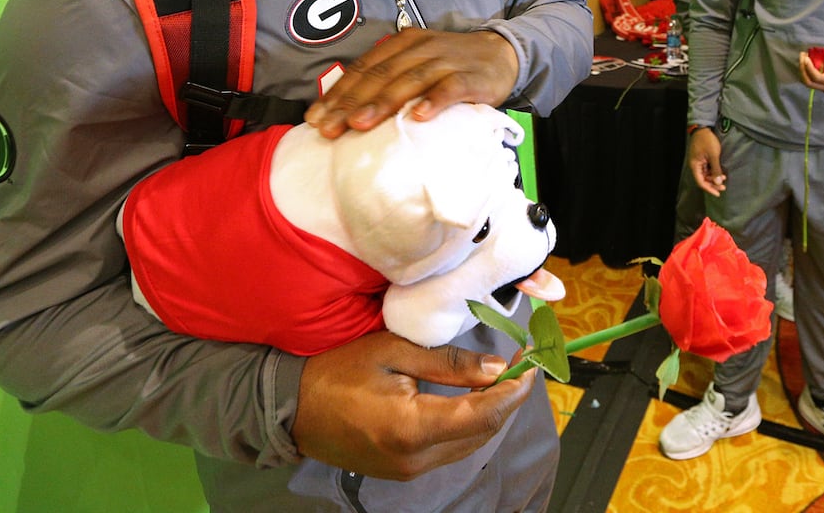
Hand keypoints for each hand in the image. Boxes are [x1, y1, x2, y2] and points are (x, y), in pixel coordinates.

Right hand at [292, 330, 535, 480]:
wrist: (293, 409)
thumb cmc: (338, 371)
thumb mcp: (393, 352)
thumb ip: (448, 364)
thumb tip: (496, 370)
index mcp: (413, 428)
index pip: (484, 414)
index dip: (514, 391)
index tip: (530, 364)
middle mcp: (416, 459)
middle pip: (483, 433)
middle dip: (507, 400)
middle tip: (518, 365)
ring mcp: (409, 471)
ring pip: (470, 444)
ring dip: (490, 413)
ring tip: (498, 378)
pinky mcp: (403, 472)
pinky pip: (450, 450)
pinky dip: (468, 425)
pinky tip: (469, 398)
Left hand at [305, 28, 518, 137]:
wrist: (501, 53)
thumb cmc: (450, 65)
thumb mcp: (416, 63)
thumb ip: (389, 79)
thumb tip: (347, 111)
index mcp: (402, 44)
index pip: (364, 68)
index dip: (338, 93)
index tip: (315, 117)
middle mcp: (420, 49)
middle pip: (380, 76)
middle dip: (350, 103)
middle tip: (329, 128)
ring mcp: (445, 61)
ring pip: (409, 81)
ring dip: (382, 103)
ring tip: (360, 124)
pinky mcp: (471, 77)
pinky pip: (450, 88)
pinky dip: (434, 101)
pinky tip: (418, 116)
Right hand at [688, 127, 725, 195]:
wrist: (703, 128)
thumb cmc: (706, 140)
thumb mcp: (713, 155)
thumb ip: (716, 170)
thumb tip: (718, 182)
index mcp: (695, 166)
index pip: (700, 182)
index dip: (709, 189)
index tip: (718, 193)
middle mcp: (695, 166)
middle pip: (703, 180)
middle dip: (713, 184)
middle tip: (723, 188)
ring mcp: (699, 162)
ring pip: (706, 175)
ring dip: (714, 178)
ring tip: (724, 180)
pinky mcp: (703, 159)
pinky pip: (708, 169)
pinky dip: (714, 173)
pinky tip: (721, 174)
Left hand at [799, 47, 823, 91]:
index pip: (818, 78)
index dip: (810, 68)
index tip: (806, 58)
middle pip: (810, 83)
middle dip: (803, 69)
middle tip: (802, 55)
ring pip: (808, 82)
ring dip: (803, 70)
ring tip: (803, 56)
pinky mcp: (821, 85)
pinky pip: (810, 80)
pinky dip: (805, 71)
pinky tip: (806, 60)